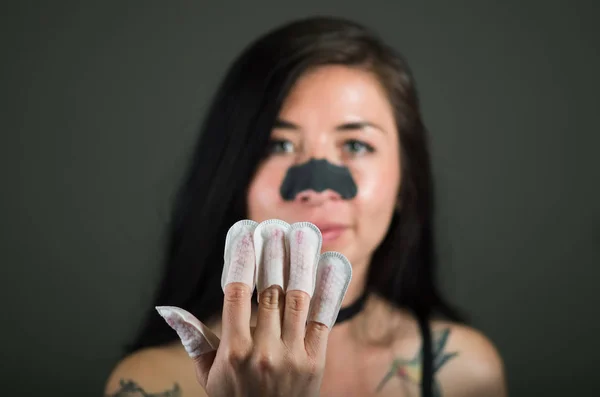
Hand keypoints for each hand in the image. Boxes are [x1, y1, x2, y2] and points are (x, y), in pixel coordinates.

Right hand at [157, 220, 351, 396]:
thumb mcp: (208, 374)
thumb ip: (192, 338)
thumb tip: (167, 310)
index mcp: (234, 350)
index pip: (238, 293)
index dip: (242, 259)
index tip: (246, 234)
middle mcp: (264, 350)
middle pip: (271, 290)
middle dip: (274, 255)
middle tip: (276, 228)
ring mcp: (293, 355)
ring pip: (299, 298)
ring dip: (301, 263)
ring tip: (302, 235)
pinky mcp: (315, 361)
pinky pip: (323, 318)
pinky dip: (327, 290)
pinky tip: (330, 264)